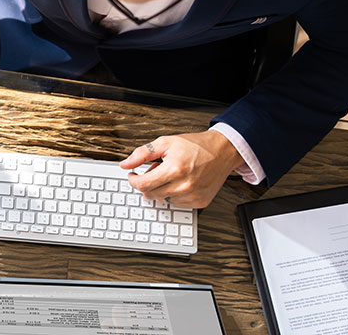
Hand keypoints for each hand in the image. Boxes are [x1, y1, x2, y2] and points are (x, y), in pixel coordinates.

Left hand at [119, 129, 242, 208]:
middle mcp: (184, 186)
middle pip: (151, 194)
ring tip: (169, 175)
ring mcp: (193, 196)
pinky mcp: (200, 202)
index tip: (133, 176)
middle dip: (147, 183)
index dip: (133, 180)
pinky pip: (176, 204)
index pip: (142, 185)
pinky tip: (179, 182)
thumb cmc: (195, 146)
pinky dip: (173, 195)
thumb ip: (142, 154)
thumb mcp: (165, 142)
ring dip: (160, 189)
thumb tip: (125, 165)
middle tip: (154, 171)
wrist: (222, 151)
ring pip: (163, 200)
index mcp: (174, 170)